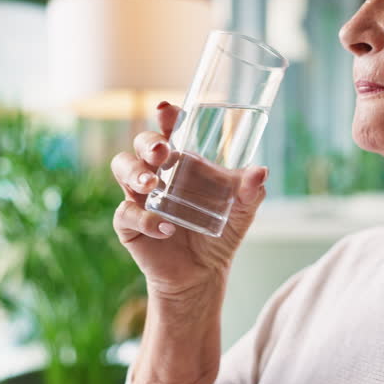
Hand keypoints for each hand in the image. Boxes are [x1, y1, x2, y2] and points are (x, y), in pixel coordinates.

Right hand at [110, 102, 268, 297]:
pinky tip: (166, 228)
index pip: (170, 131)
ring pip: (122, 168)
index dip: (166, 117)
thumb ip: (250, 191)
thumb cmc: (221, 233)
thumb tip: (261, 171)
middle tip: (162, 152)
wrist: (204, 274)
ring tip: (152, 184)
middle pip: (141, 145)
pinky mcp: (130, 225)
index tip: (166, 109)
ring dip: (135, 172)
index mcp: (182, 162)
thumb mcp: (242, 211)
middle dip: (147, 143)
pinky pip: (127, 214)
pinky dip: (145, 219)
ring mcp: (140, 197)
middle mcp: (157, 173)